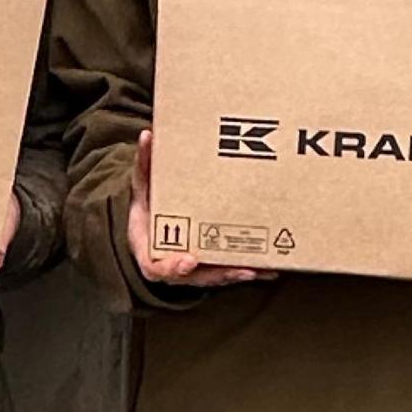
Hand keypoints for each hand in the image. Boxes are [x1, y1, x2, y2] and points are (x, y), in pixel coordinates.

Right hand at [125, 130, 276, 287]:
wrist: (152, 226)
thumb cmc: (147, 209)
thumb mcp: (142, 188)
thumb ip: (144, 165)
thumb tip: (148, 135)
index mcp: (151, 252)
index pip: (158, 267)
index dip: (174, 266)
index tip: (189, 260)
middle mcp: (175, 266)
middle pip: (198, 277)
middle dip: (220, 274)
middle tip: (241, 269)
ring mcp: (195, 270)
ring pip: (218, 276)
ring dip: (239, 273)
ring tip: (261, 269)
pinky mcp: (212, 268)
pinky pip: (229, 271)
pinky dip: (249, 270)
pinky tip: (270, 269)